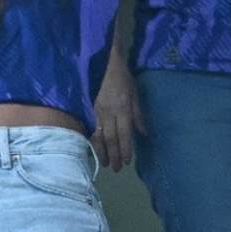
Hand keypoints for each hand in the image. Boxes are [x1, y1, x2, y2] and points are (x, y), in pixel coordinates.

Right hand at [91, 58, 145, 172]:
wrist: (102, 61)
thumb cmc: (121, 76)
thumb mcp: (134, 93)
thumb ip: (138, 114)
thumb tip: (143, 133)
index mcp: (123, 109)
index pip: (125, 134)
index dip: (125, 149)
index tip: (127, 162)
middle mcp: (109, 113)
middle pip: (111, 139)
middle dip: (114, 155)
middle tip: (116, 169)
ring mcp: (96, 111)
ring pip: (99, 136)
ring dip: (102, 151)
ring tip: (104, 164)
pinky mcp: (87, 108)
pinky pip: (90, 128)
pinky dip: (91, 140)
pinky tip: (92, 148)